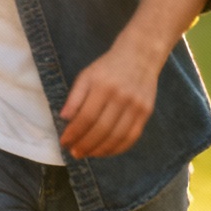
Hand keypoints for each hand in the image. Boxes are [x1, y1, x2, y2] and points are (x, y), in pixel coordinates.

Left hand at [58, 38, 162, 157]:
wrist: (140, 56)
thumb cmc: (108, 67)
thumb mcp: (86, 75)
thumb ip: (75, 96)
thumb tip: (64, 118)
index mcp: (103, 87)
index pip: (87, 117)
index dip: (74, 132)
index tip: (64, 142)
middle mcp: (122, 98)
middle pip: (102, 129)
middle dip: (86, 145)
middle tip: (74, 153)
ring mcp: (136, 107)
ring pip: (118, 136)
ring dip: (101, 150)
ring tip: (87, 154)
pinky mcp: (146, 113)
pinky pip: (132, 136)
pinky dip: (118, 148)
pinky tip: (106, 151)